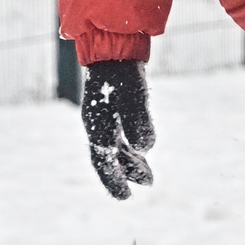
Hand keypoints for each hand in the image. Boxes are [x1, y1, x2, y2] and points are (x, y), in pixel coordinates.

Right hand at [82, 60, 153, 199]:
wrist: (111, 47)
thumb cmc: (121, 73)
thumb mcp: (134, 96)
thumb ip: (139, 122)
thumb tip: (145, 149)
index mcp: (97, 126)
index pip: (103, 162)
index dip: (114, 181)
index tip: (126, 197)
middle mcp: (96, 125)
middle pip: (109, 159)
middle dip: (125, 175)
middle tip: (147, 184)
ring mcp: (102, 117)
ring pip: (114, 149)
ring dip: (130, 163)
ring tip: (149, 176)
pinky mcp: (110, 109)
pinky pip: (117, 137)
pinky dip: (129, 149)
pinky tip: (142, 152)